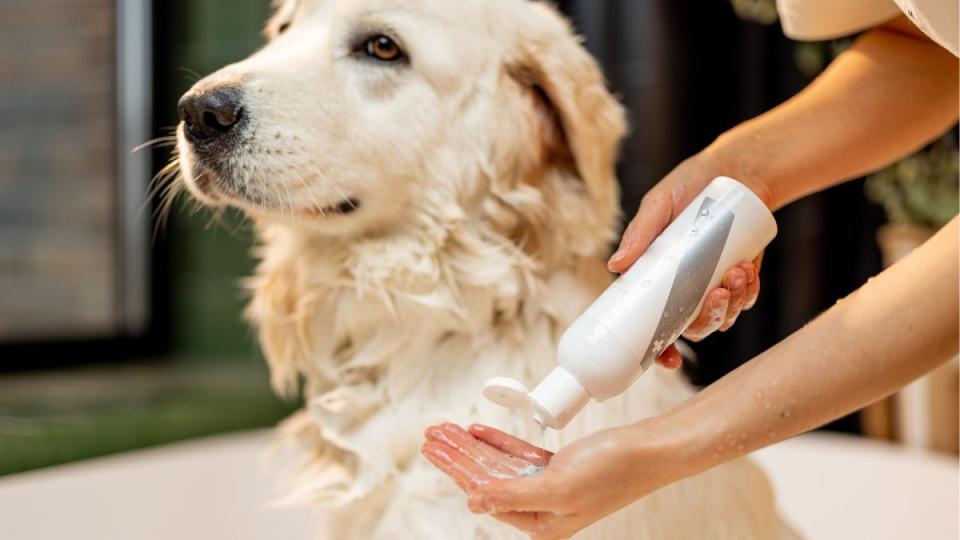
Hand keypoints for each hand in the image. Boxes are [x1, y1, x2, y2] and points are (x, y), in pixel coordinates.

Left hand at [421, 422, 685, 539]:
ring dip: (472, 445)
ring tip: (445, 429)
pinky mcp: (559, 466)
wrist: (651, 450)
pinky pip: (518, 454)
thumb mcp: (558, 486)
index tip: (434, 448)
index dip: (457, 468)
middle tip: (431, 434)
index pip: (485, 492)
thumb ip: (513, 495)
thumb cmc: (614, 470)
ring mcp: (550, 485)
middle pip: (487, 477)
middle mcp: (542, 507)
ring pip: (500, 464)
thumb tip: (474, 504)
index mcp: (541, 522)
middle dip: (458, 454)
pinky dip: (497, 441)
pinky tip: (476, 431)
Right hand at [608, 155, 765, 354]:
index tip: (669, 362)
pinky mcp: (738, 277)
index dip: (658, 350)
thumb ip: (640, 233)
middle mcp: (682, 289)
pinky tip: (748, 270)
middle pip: (692, 328)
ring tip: (739, 272)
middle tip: (718, 293)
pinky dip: (749, 291)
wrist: (735, 170)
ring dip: (733, 304)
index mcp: (655, 279)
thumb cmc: (689, 185)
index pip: (651, 325)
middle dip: (708, 320)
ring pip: (721, 317)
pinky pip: (745, 299)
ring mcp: (711, 285)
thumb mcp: (659, 204)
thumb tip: (615, 266)